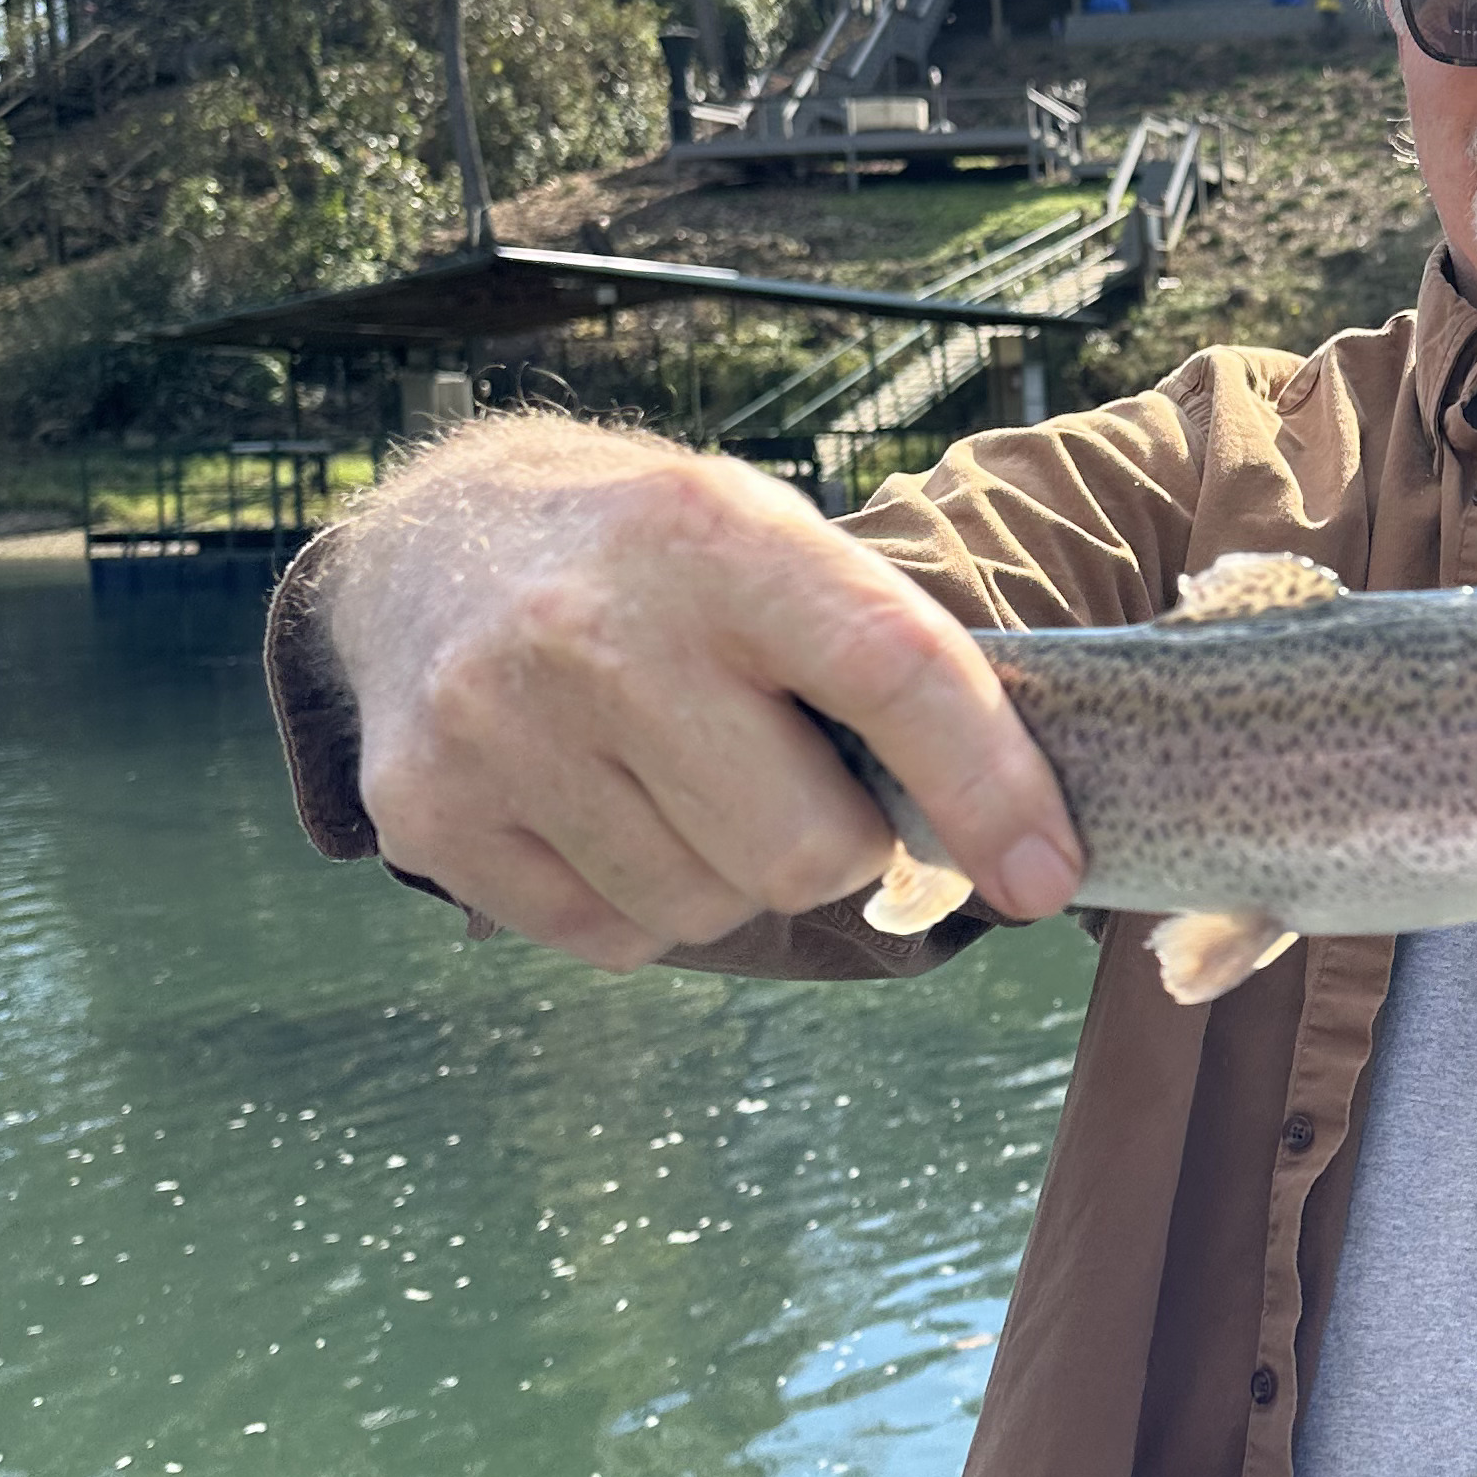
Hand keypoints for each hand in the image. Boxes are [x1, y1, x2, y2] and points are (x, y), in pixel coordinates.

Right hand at [322, 424, 1082, 970]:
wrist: (433, 544)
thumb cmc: (657, 563)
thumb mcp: (773, 543)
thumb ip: (886, 662)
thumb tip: (1023, 844)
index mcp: (717, 536)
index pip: (892, 673)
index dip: (988, 789)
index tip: (1046, 877)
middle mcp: (597, 628)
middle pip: (804, 848)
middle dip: (838, 845)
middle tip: (795, 780)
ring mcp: (498, 726)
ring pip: (709, 910)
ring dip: (731, 875)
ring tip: (681, 778)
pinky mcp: (429, 812)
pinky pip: (613, 940)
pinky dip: (640, 903)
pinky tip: (605, 808)